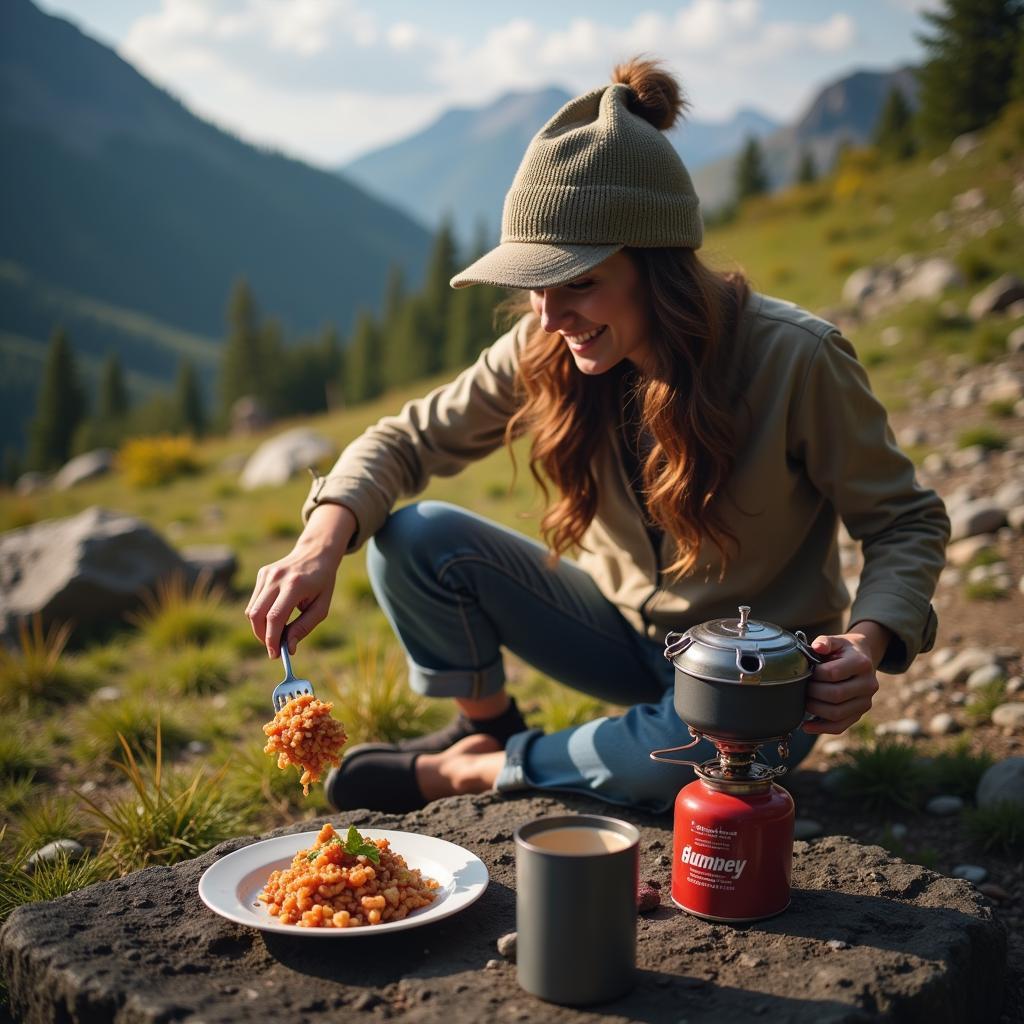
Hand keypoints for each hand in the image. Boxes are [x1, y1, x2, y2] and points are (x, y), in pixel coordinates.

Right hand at [246, 504, 355, 658]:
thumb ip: (304, 627)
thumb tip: (288, 648)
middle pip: (257, 615)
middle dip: (263, 637)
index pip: (275, 617)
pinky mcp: (261, 574)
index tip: (275, 654)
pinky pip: (254, 602)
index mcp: (295, 585)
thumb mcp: (321, 606)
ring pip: (252, 610)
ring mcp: (266, 574)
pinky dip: (261, 615)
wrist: (315, 553)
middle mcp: (277, 578)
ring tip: (278, 631)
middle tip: (274, 648)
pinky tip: (276, 614)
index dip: (271, 639)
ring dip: (261, 627)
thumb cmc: (322, 583)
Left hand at [801, 622, 888, 735]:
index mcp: (861, 664)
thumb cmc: (843, 650)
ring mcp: (865, 702)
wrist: (862, 659)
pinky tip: (806, 726)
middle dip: (813, 692)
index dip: (815, 674)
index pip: (833, 673)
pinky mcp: (859, 714)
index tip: (806, 670)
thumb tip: (817, 647)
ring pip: (837, 713)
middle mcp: (868, 684)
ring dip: (815, 709)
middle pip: (835, 695)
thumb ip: (825, 641)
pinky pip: (840, 726)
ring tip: (803, 701)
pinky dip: (821, 728)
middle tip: (801, 687)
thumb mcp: (836, 641)